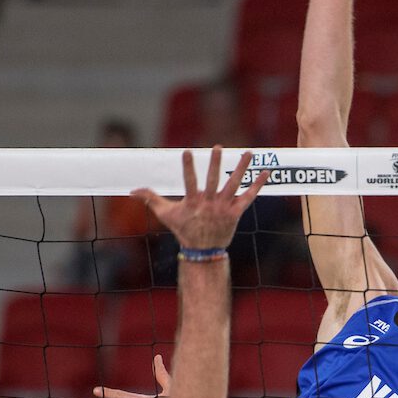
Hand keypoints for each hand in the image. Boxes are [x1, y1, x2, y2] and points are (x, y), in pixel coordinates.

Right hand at [131, 147, 268, 249]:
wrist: (203, 251)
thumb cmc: (184, 229)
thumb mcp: (165, 215)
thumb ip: (150, 199)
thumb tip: (131, 190)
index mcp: (192, 202)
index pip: (189, 182)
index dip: (188, 167)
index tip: (187, 152)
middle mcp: (209, 203)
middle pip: (213, 180)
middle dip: (214, 164)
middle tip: (217, 147)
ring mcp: (224, 208)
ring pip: (234, 185)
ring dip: (241, 169)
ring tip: (248, 153)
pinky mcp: (236, 213)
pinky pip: (249, 197)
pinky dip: (258, 185)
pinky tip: (266, 172)